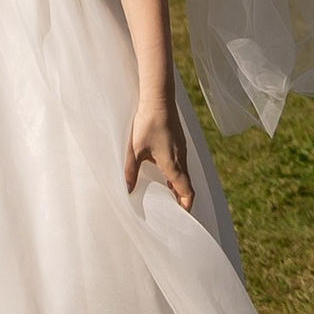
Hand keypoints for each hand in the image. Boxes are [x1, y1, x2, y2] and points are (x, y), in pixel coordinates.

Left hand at [123, 90, 193, 212]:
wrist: (159, 98)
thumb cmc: (148, 123)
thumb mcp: (135, 149)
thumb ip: (130, 171)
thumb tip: (127, 190)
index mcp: (174, 165)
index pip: (187, 192)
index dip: (186, 206)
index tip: (180, 216)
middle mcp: (181, 158)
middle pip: (186, 185)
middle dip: (180, 198)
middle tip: (170, 208)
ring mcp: (181, 148)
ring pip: (183, 173)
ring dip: (177, 184)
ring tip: (164, 192)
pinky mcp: (178, 140)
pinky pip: (180, 162)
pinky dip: (175, 172)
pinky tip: (162, 170)